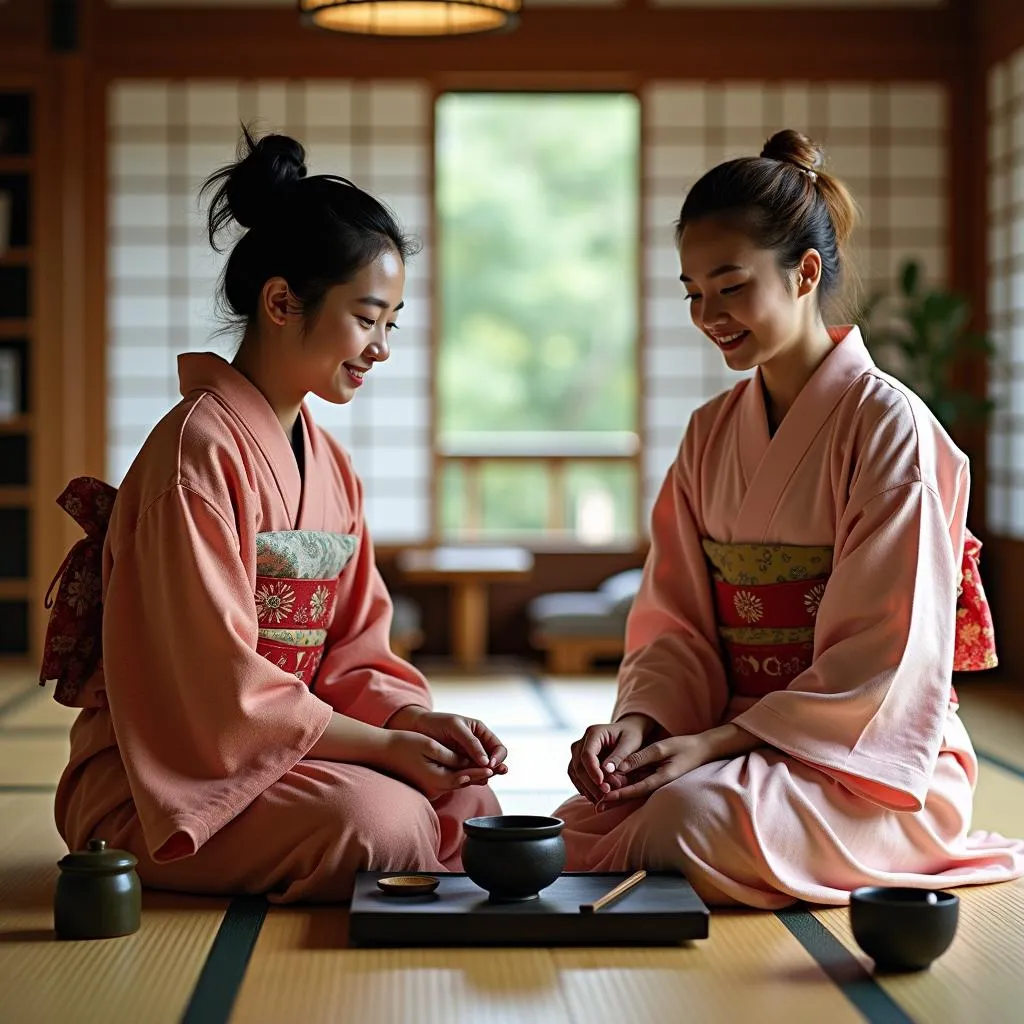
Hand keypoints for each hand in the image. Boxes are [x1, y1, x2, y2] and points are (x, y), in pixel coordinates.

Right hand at [382, 730, 494, 800]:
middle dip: (480, 775)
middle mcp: (435, 788)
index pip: (465, 777)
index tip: (494, 767)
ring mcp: (431, 788)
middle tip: (500, 770)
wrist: (381, 752)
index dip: (481, 770)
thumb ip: (451, 756)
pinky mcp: (428, 785)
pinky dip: (459, 775)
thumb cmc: (404, 745)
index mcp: (437, 780)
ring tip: (489, 769)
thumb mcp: (430, 747)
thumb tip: (467, 762)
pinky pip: (448, 780)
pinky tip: (468, 769)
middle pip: (463, 782)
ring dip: (471, 775)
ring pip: (457, 781)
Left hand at [387, 707, 508, 783]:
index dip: (498, 756)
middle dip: (496, 768)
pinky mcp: (458, 767)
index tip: (490, 763)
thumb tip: (486, 761)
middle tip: (493, 773)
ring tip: (484, 779)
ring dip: (486, 775)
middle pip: (494, 761)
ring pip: (482, 770)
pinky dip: (472, 779)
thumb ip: (471, 743)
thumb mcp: (455, 727)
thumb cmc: (436, 723)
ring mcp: (468, 758)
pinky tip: (472, 781)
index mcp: (480, 733)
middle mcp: (477, 746)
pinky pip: (469, 775)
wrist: (416, 729)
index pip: (498, 747)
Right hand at [567, 714, 653, 804]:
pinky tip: (595, 796)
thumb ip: (619, 756)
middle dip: (591, 782)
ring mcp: (578, 752)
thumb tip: (607, 771)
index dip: (592, 770)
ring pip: (575, 772)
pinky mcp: (579, 762)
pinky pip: (576, 776)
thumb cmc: (631, 735)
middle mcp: (582, 742)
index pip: (587, 754)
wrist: (628, 732)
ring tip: (601, 799)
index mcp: (594, 732)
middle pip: (579, 765)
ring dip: (587, 787)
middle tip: (606, 794)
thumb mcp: (630, 743)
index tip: (602, 784)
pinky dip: (584, 787)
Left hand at [597, 733, 711, 807]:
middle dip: (615, 799)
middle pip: (632, 793)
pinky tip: (611, 785)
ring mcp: (655, 780)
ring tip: (598, 799)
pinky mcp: (654, 775)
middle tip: (596, 806)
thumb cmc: (683, 747)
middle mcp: (656, 783)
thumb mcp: (661, 748)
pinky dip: (625, 784)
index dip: (620, 794)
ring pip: (633, 788)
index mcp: (660, 779)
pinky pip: (637, 781)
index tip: (605, 799)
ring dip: (617, 793)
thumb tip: (621, 766)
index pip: (636, 789)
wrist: (702, 750)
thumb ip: (640, 757)